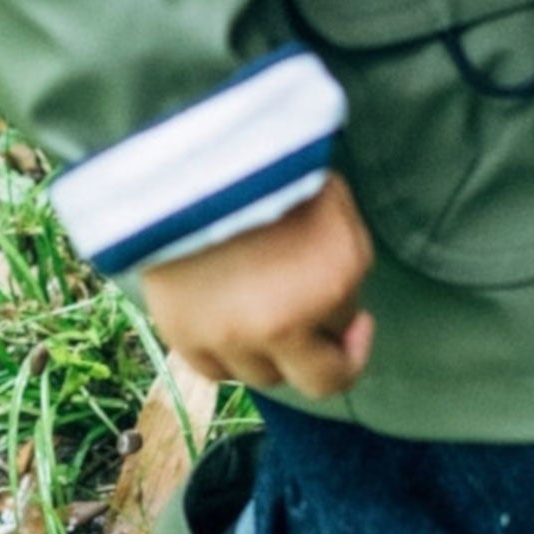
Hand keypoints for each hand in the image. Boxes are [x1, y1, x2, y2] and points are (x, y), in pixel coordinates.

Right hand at [140, 173, 375, 399]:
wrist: (178, 151)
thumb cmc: (268, 166)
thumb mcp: (336, 207)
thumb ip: (346, 266)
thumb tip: (339, 314)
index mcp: (332, 284)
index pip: (350, 343)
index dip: (353, 337)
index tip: (355, 322)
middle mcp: (281, 324)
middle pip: (314, 382)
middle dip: (317, 356)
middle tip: (309, 328)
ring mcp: (228, 336)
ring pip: (261, 376)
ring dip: (267, 352)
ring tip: (254, 305)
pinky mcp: (183, 335)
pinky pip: (215, 369)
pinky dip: (224, 352)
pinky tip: (223, 318)